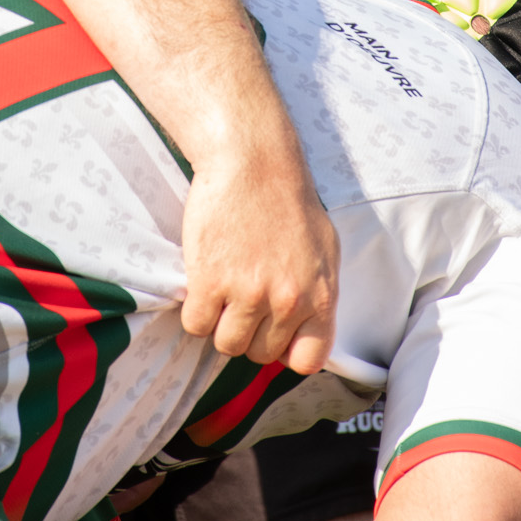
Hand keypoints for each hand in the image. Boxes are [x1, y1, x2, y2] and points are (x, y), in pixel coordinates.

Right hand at [179, 155, 338, 372]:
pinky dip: (196, 310)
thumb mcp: (324, 248)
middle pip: (260, 354)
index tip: (275, 335)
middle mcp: (287, 300)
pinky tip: (204, 284)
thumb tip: (308, 328)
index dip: (287, 351)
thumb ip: (319, 293)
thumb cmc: (288, 199)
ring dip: (221, 324)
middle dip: (250, 332)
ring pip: (227, 345)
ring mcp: (248, 294)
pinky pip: (197, 325)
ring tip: (223, 292)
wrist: (252, 161)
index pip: (309, 359)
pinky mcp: (210, 282)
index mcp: (320, 295)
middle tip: (243, 301)